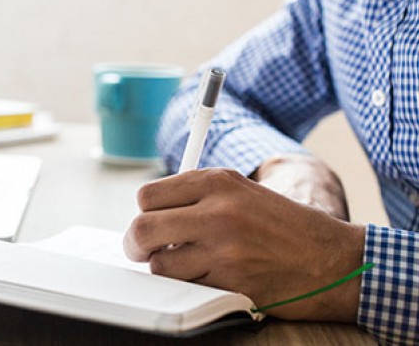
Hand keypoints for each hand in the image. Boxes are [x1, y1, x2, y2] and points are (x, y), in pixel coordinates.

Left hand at [124, 169, 364, 320]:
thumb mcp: (241, 191)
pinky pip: (185, 287)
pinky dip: (189, 286)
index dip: (145, 212)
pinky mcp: (232, 284)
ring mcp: (225, 250)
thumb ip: (196, 196)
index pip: (148, 195)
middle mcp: (218, 212)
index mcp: (217, 182)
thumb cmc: (282, 226)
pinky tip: (208, 277)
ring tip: (186, 264)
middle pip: (143, 228)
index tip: (152, 221)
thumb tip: (148, 212)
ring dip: (165, 268)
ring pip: (159, 264)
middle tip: (143, 249)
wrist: (333, 260)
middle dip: (137, 243)